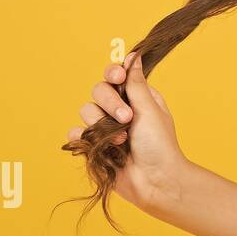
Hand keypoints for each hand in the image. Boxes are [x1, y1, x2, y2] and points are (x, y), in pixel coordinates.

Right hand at [67, 51, 186, 211]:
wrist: (154, 180)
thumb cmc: (159, 145)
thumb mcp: (150, 110)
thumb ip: (136, 84)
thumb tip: (133, 55)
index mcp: (137, 97)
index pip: (116, 76)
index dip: (113, 74)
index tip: (117, 78)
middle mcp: (120, 109)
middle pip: (98, 90)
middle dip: (110, 103)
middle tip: (127, 117)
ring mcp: (105, 127)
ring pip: (86, 110)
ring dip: (101, 123)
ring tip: (121, 140)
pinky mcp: (93, 145)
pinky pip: (76, 133)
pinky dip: (84, 137)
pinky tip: (98, 145)